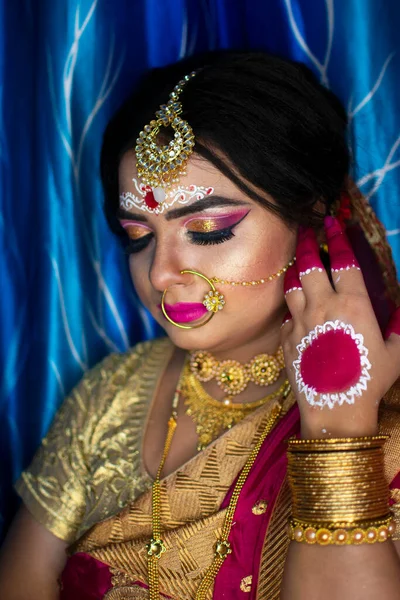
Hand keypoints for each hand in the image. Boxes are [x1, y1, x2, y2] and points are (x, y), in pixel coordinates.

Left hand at [281, 216, 399, 438]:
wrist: (335, 409)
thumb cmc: (370, 381)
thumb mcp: (394, 353)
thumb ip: (397, 327)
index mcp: (352, 304)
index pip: (342, 261)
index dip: (337, 238)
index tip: (332, 222)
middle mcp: (322, 306)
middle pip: (310, 265)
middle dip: (308, 243)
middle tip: (306, 229)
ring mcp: (299, 321)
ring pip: (292, 285)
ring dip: (295, 270)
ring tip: (297, 262)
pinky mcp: (285, 338)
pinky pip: (286, 314)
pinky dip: (291, 307)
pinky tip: (295, 308)